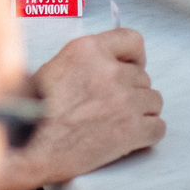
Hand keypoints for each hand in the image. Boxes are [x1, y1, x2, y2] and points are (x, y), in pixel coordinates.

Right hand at [4, 27, 163, 189]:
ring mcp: (123, 99)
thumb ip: (84, 62)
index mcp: (87, 50)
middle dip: (133, 92)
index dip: (136, 57)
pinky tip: (130, 139)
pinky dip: (148, 134)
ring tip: (120, 124)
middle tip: (114, 108)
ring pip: (154, 101)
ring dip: (142, 112)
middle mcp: (109, 70)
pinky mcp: (132, 128)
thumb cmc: (34, 115)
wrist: (31, 150)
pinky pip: (158, 127)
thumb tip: (102, 66)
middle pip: (143, 77)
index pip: (131, 39)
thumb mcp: (52, 69)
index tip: (135, 67)